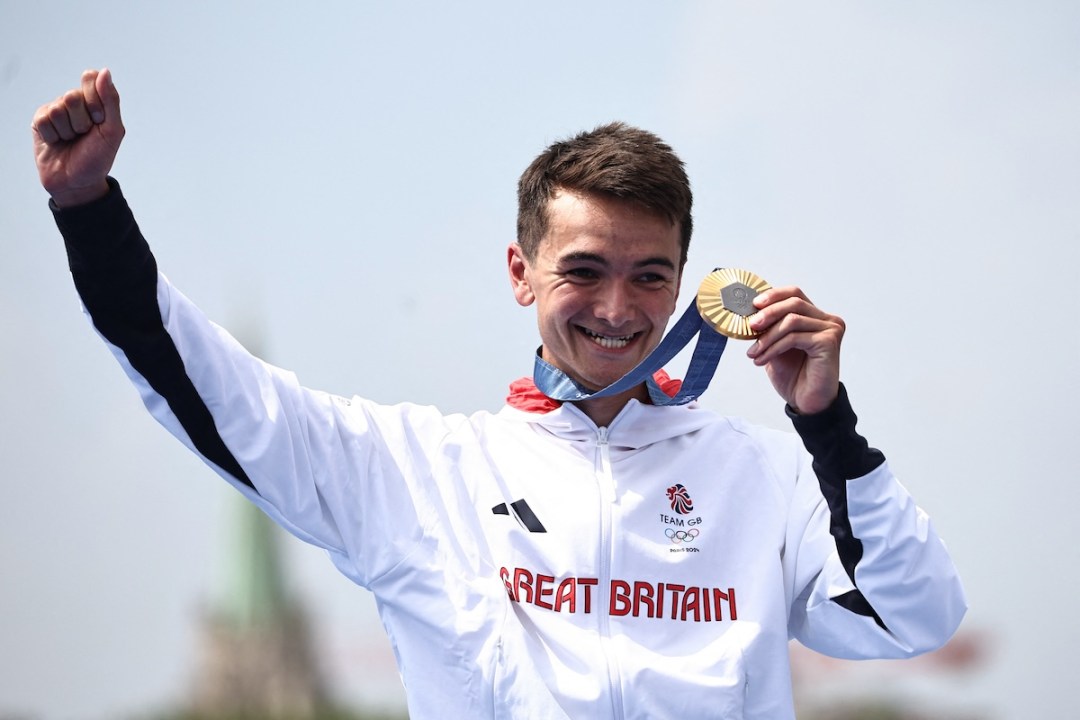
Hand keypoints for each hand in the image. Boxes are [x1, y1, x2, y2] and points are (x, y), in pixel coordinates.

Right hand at [32, 68, 124, 207]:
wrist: (77, 183)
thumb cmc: (98, 158)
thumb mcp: (113, 131)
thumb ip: (111, 100)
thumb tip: (104, 71)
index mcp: (95, 101)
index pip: (90, 78)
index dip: (95, 101)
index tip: (99, 120)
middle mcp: (74, 103)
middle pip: (72, 96)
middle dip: (82, 121)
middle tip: (85, 135)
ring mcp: (56, 110)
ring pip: (58, 108)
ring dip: (68, 130)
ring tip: (72, 141)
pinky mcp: (40, 121)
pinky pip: (44, 119)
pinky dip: (54, 136)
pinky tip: (57, 143)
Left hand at [745, 285, 844, 414]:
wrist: (806, 402)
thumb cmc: (794, 375)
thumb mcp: (776, 346)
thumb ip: (769, 328)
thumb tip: (750, 313)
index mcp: (816, 317)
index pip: (794, 294)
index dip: (773, 295)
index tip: (753, 304)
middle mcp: (828, 320)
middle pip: (794, 302)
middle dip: (768, 313)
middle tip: (750, 326)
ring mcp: (831, 330)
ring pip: (792, 320)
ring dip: (767, 336)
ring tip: (753, 352)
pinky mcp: (828, 342)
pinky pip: (794, 337)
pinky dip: (773, 347)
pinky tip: (762, 360)